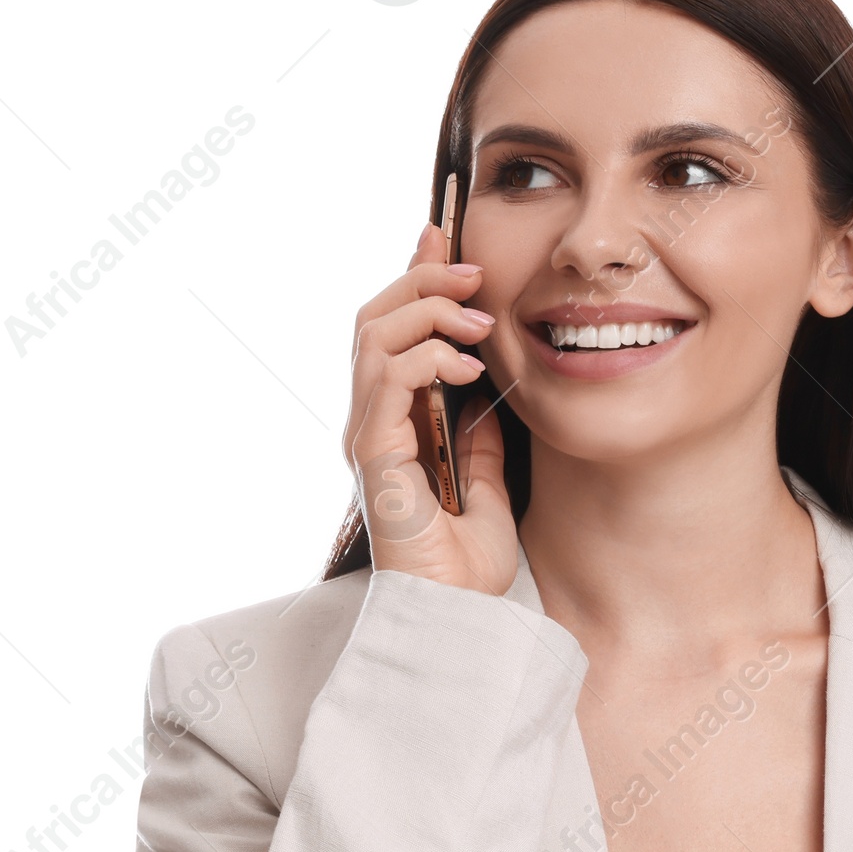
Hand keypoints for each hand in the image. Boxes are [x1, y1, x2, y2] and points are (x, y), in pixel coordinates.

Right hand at [341, 221, 519, 591]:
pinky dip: (428, 358)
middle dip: (421, 278)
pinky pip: (388, 381)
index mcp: (392, 426)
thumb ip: (476, 430)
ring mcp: (367, 439)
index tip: (445, 235)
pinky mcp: (375, 457)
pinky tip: (468, 366)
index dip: (413, 276)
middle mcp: (370, 426)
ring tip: (478, 317)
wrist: (459, 616)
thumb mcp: (485, 480)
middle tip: (473, 268)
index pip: (390, 332)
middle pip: (372, 319)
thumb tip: (485, 379)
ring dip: (429, 311)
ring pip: (373, 337)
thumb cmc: (466, 565)